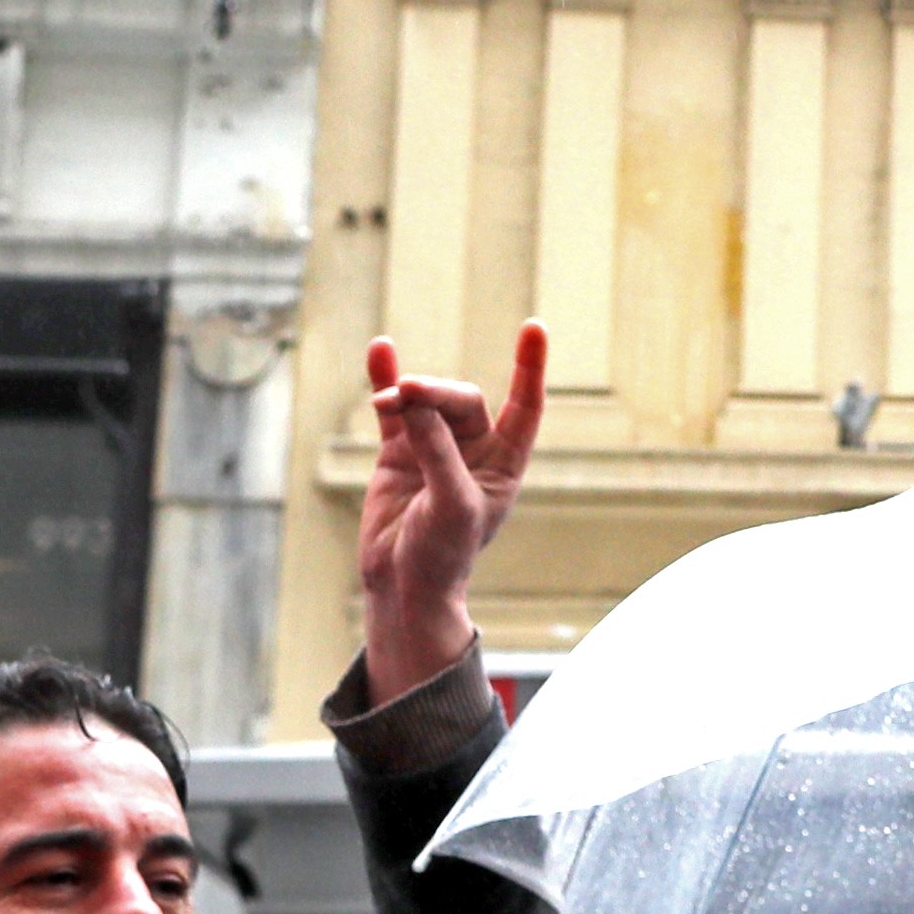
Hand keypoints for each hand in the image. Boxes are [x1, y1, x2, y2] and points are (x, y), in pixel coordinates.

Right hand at [362, 323, 546, 704]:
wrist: (403, 585)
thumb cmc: (443, 554)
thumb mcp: (450, 505)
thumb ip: (437, 452)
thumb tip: (416, 400)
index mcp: (506, 462)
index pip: (525, 405)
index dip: (530, 368)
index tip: (533, 328)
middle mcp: (475, 450)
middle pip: (462, 400)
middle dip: (436, 394)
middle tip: (407, 396)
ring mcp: (435, 448)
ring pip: (426, 404)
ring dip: (407, 394)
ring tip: (387, 398)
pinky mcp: (398, 455)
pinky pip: (394, 411)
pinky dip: (386, 382)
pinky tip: (380, 350)